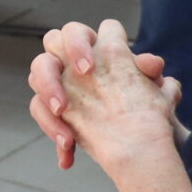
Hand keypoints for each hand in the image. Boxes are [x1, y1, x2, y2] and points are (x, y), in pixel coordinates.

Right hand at [29, 19, 182, 174]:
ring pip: (36, 80)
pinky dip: (55, 135)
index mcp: (95, 47)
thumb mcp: (154, 89)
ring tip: (66, 140)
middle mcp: (71, 60)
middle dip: (50, 77)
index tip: (88, 69)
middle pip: (46, 52)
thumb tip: (152, 64)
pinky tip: (69, 158)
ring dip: (47, 111)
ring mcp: (59, 83)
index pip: (75, 33)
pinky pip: (42, 114)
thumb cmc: (147, 103)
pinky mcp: (55, 110)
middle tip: (64, 105)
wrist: (145, 136)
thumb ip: (150, 72)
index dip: (78, 46)